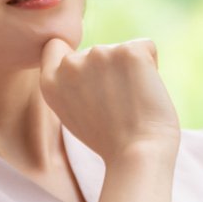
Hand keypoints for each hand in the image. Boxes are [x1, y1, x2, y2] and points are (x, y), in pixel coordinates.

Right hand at [39, 37, 178, 163]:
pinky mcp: (130, 51)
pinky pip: (146, 47)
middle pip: (95, 52)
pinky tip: (147, 91)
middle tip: (116, 104)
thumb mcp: (71, 113)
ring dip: (130, 70)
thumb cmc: (110, 140)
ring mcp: (99, 54)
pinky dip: (152, 65)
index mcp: (50, 81)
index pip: (55, 46)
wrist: (138, 154)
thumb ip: (70, 84)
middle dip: (109, 70)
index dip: (73, 57)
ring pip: (120, 50)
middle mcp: (70, 64)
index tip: (89, 80)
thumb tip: (86, 63)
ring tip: (132, 102)